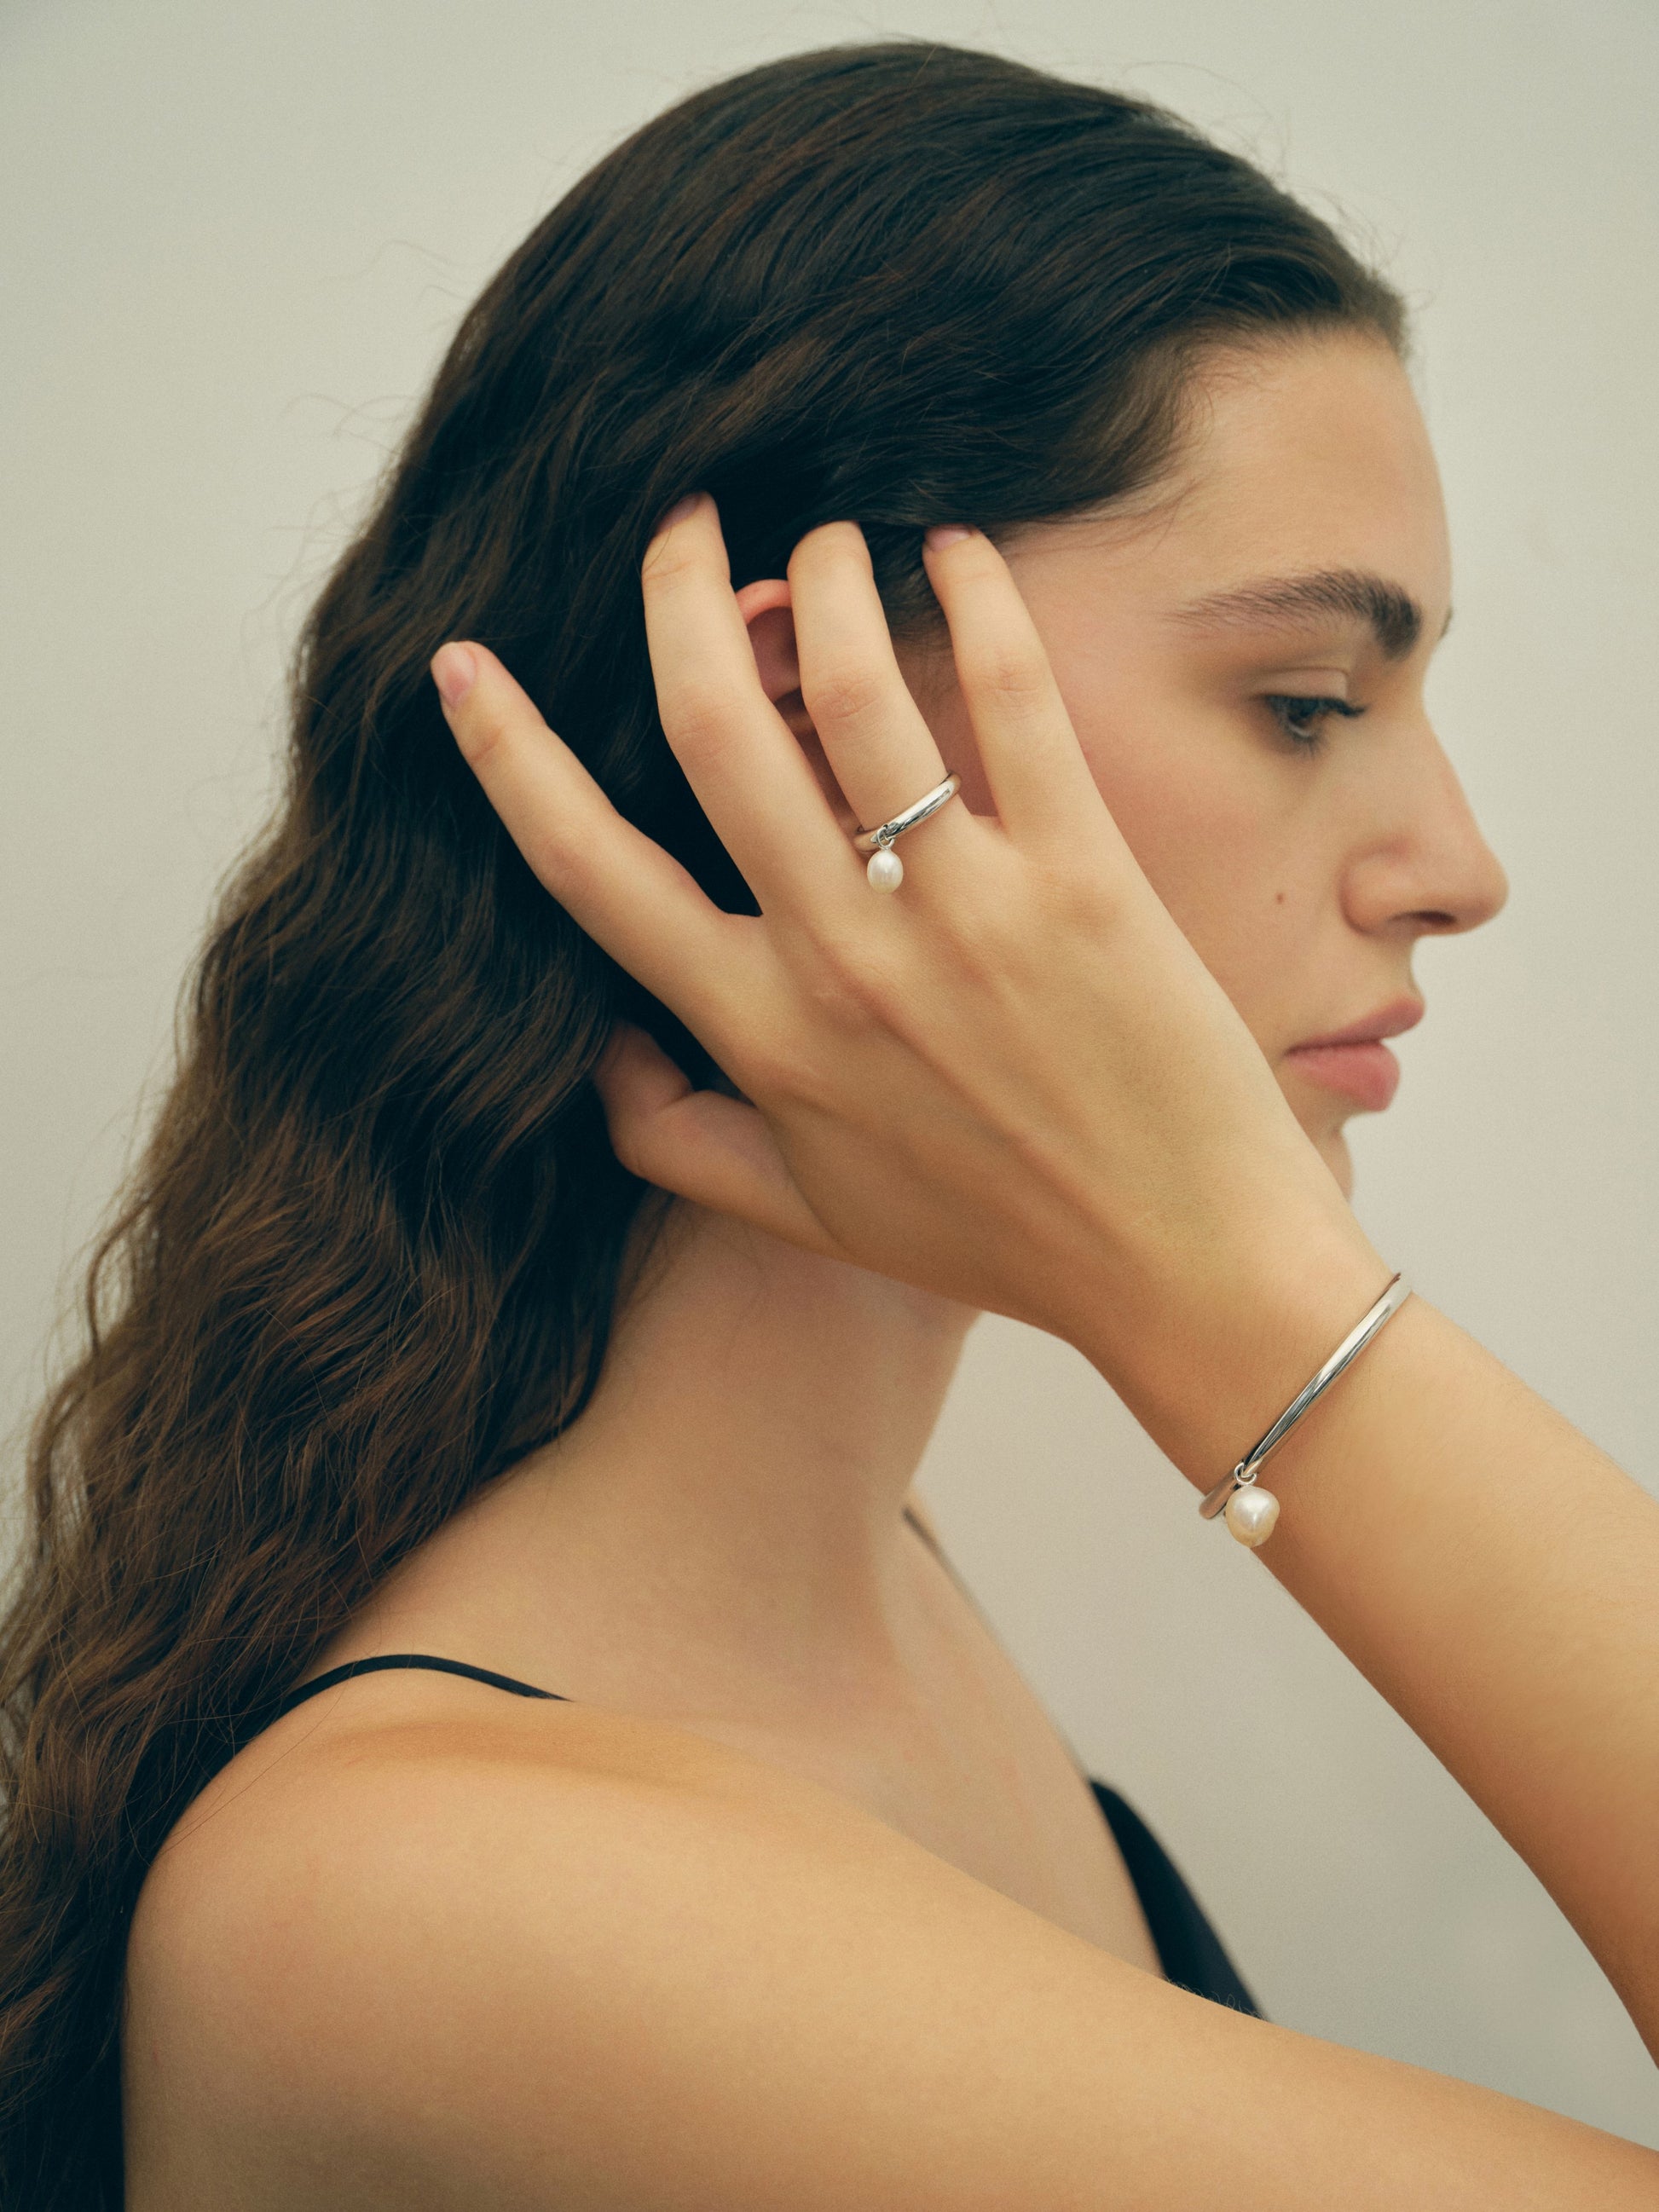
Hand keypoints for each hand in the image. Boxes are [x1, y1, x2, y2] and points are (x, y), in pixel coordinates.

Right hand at [431, 499, 1381, 1464]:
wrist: (1184, 1269)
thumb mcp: (810, 1215)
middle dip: (676, 594)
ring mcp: (964, 914)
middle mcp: (845, 962)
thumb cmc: (998, 1240)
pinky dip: (977, 601)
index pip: (592, 871)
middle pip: (715, 730)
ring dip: (824, 579)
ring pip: (854, 691)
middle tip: (681, 522)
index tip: (460, 666)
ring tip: (824, 538)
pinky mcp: (1083, 878)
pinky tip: (957, 550)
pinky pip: (1013, 700)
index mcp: (764, 1035)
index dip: (507, 755)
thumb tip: (599, 1057)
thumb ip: (679, 1142)